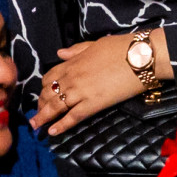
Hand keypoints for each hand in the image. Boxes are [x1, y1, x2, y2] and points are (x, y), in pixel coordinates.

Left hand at [30, 32, 144, 135]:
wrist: (140, 57)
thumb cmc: (122, 47)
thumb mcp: (96, 44)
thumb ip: (76, 50)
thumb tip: (59, 53)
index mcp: (72, 63)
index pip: (50, 77)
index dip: (44, 88)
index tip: (43, 95)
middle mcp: (72, 78)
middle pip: (49, 94)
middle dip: (41, 105)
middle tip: (38, 114)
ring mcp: (81, 92)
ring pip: (56, 107)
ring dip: (43, 117)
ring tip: (36, 126)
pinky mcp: (93, 104)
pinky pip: (73, 117)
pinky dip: (61, 125)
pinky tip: (53, 132)